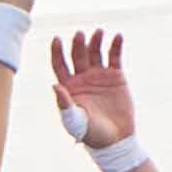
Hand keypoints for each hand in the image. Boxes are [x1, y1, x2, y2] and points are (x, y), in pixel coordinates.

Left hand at [49, 29, 133, 149]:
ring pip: (95, 52)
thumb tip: (54, 85)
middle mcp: (82, 77)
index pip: (59, 63)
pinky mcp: (115, 76)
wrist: (115, 140)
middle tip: (80, 35)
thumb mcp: (74, 120)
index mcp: (68, 86)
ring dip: (96, 40)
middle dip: (78, 44)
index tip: (57, 40)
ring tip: (99, 32)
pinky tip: (117, 36)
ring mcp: (99, 75)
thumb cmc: (91, 133)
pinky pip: (114, 56)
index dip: (56, 51)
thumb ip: (64, 104)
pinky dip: (115, 45)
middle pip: (77, 54)